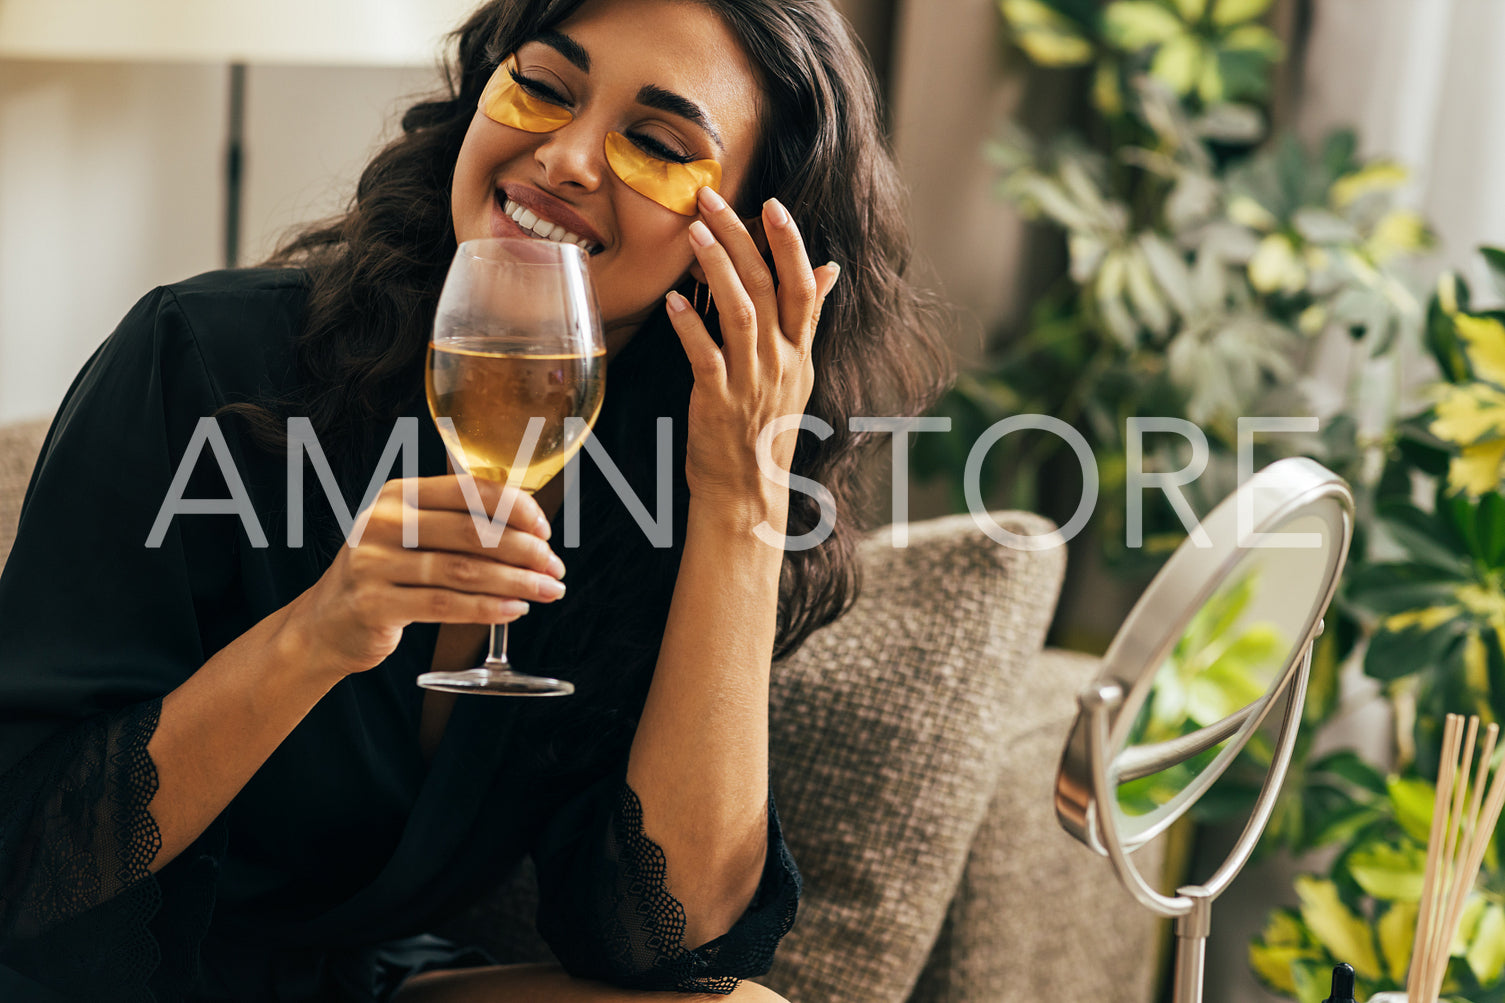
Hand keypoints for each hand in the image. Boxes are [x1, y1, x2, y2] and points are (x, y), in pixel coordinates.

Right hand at [285, 476, 566, 679]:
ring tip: (547, 591)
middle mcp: (382, 522)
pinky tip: (515, 611)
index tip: (546, 529)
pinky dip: (486, 609)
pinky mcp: (373, 604)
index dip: (515, 508)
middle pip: (472, 533)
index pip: (468, 491)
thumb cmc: (386, 575)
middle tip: (555, 567)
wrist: (325, 623)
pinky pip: (444, 606)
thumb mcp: (410, 536)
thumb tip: (532, 528)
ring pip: (463, 571)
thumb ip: (457, 524)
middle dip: (525, 550)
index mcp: (398, 495)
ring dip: (516, 583)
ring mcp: (373, 563)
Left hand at [665, 187, 839, 511]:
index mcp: (800, 352)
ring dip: (716, 269)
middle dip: (740, 238)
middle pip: (768, 288)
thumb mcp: (798, 371)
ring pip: (741, 313)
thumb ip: (808, 318)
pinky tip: (673, 300)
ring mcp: (752, 382)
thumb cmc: (766, 428)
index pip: (802, 287)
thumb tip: (829, 269)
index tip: (772, 205)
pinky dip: (691, 326)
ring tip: (693, 232)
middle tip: (710, 200)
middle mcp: (781, 362)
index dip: (790, 244)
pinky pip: (707, 357)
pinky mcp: (719, 403)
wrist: (748, 493)